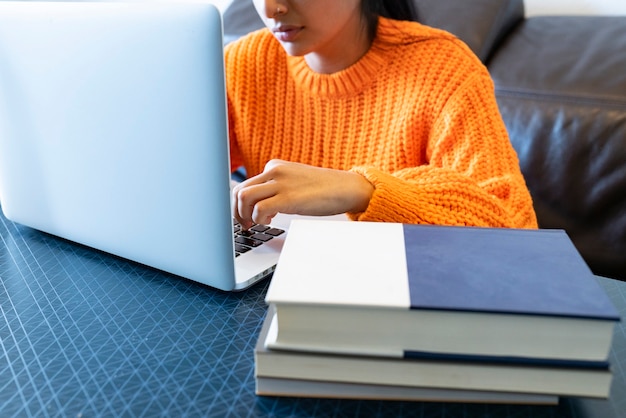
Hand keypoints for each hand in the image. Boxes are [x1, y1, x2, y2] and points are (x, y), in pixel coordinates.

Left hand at [232, 159, 373, 227]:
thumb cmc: (322, 189)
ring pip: (244, 198)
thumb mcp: (294, 182)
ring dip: (244, 216)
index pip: (244, 184)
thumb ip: (276, 188)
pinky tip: (270, 222)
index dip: (239, 204)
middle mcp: (274, 171)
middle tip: (245, 224)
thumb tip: (257, 206)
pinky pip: (259, 209)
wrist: (346, 188)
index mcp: (274, 166)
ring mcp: (280, 184)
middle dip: (237, 212)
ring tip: (256, 224)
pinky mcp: (288, 198)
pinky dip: (259, 219)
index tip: (244, 216)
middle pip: (239, 191)